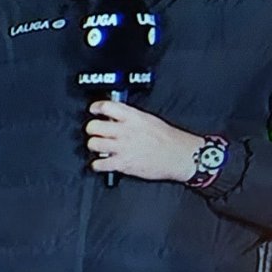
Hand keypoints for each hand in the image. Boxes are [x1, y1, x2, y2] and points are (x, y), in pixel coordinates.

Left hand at [85, 100, 200, 182]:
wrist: (182, 156)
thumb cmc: (168, 138)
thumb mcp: (147, 118)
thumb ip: (128, 116)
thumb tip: (112, 115)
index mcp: (132, 117)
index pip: (105, 107)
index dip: (95, 108)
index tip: (93, 110)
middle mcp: (125, 131)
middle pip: (94, 126)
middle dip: (91, 129)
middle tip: (94, 131)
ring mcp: (123, 148)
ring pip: (94, 144)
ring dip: (93, 146)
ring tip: (98, 146)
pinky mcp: (124, 164)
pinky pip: (100, 164)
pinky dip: (96, 165)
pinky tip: (100, 163)